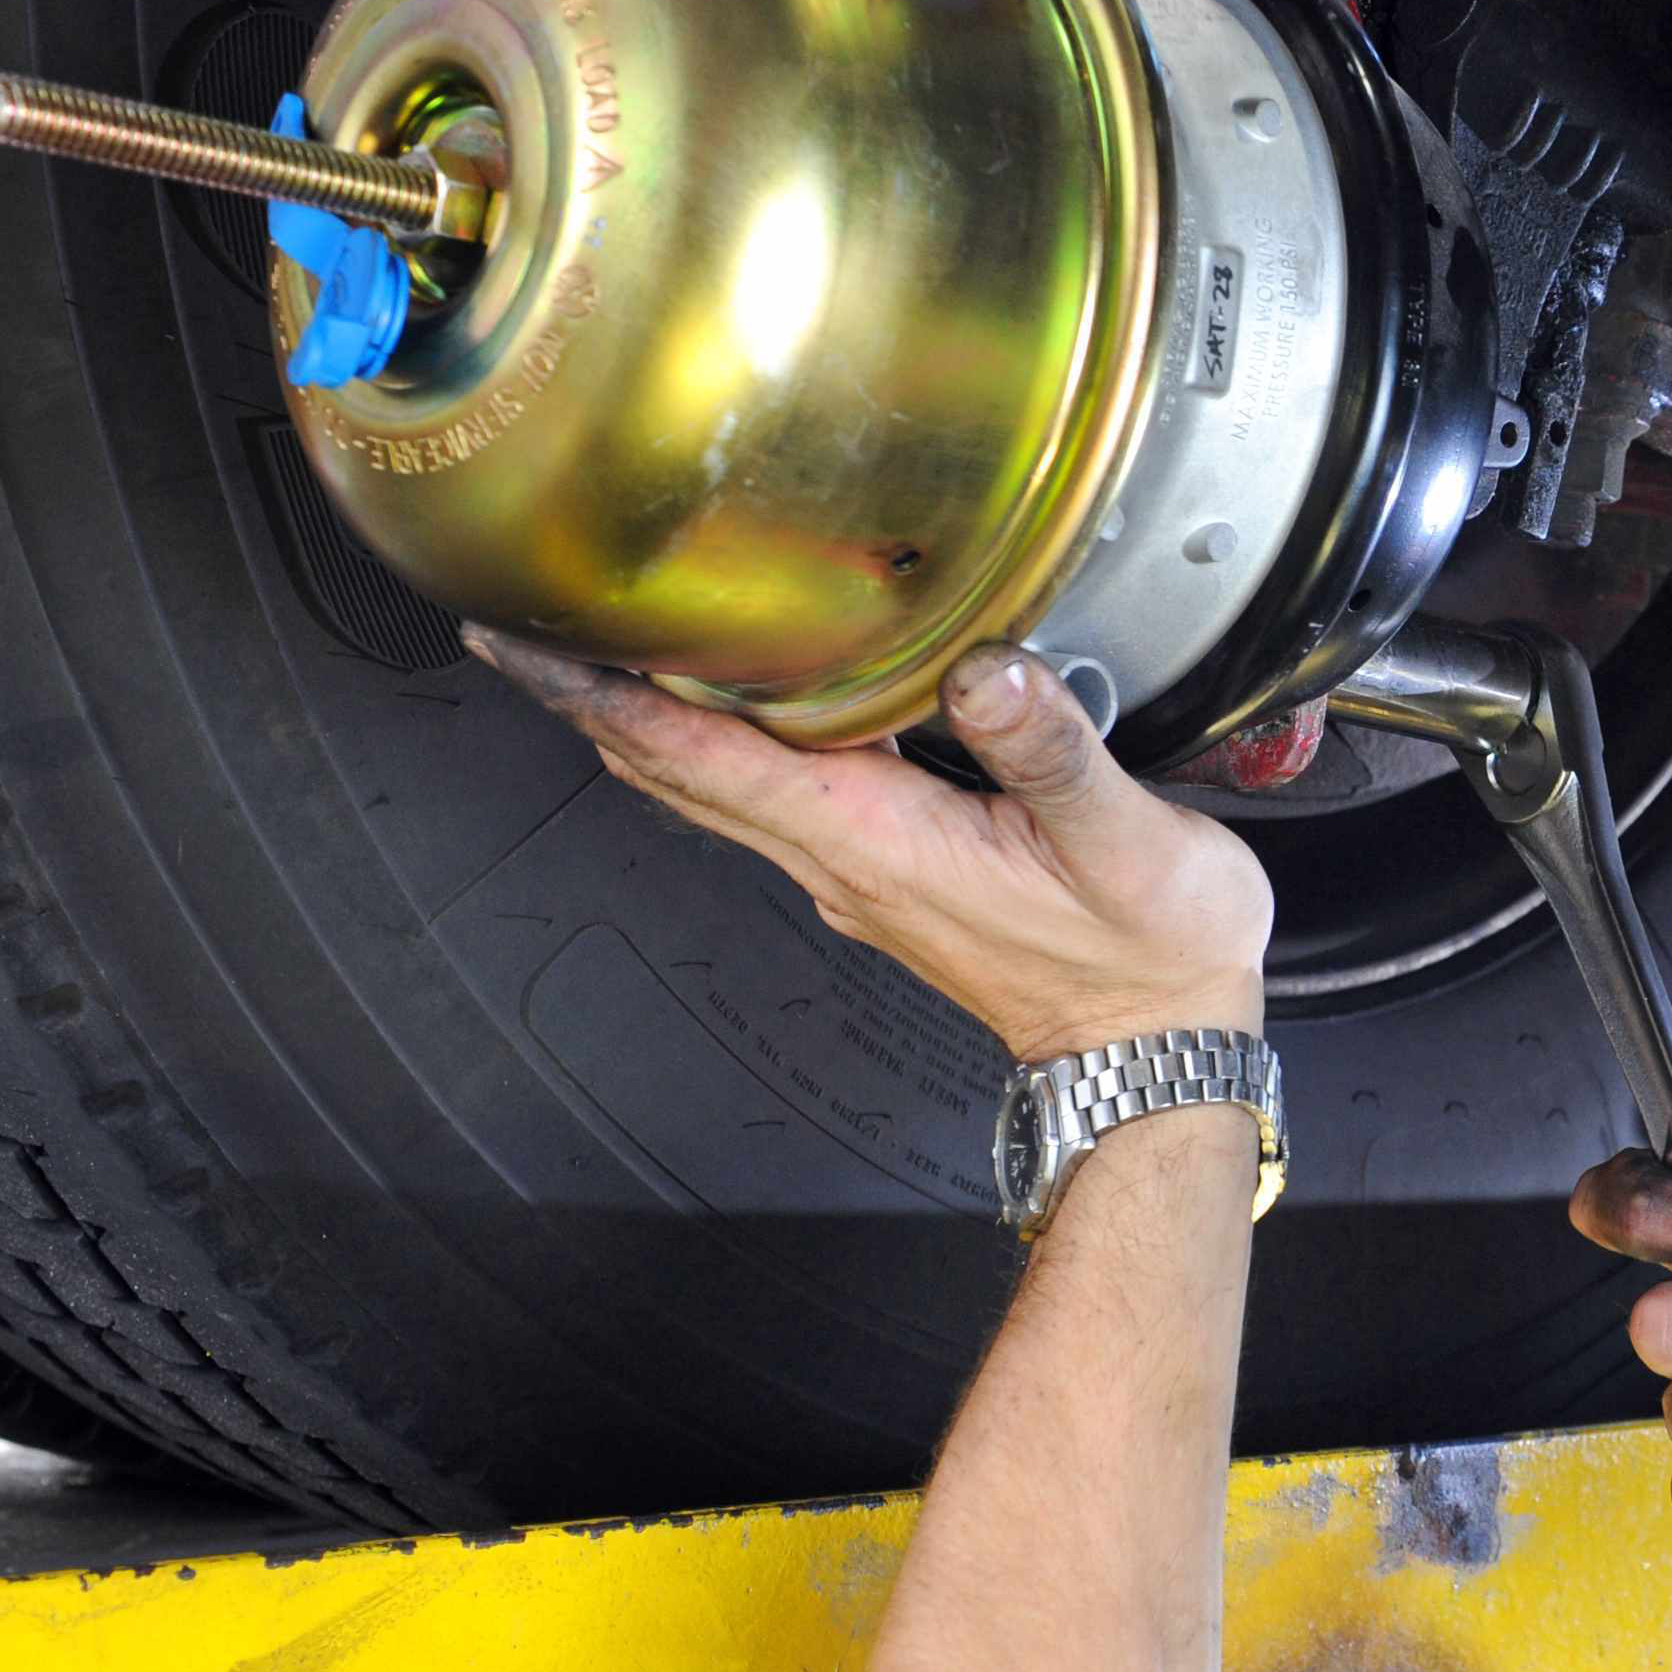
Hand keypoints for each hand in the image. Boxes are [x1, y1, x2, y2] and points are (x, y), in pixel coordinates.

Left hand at [468, 628, 1270, 1063]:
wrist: (1154, 1052)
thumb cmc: (1145, 959)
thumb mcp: (1124, 843)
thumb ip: (1049, 749)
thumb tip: (986, 668)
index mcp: (875, 842)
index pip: (703, 761)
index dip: (602, 697)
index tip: (520, 642)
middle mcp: (842, 862)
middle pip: (675, 774)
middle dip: (590, 699)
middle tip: (517, 619)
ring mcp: (853, 876)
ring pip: (709, 791)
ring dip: (641, 723)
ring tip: (591, 649)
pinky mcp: (881, 877)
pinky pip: (766, 801)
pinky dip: (715, 747)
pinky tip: (727, 703)